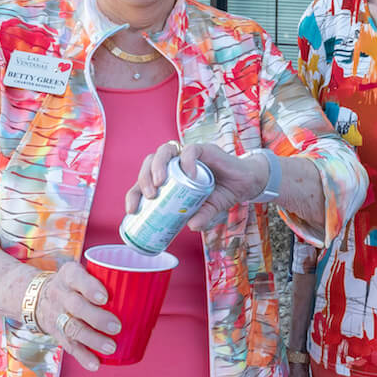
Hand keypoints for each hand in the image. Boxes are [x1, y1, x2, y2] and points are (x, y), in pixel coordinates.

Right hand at [34, 261, 119, 370]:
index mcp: (69, 276)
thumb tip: (150, 289)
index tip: (105, 298)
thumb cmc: (74, 285)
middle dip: (96, 318)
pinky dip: (83, 357)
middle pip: (76, 306)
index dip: (90, 288)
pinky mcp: (58, 334)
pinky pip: (69, 346)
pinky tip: (95, 364)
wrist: (38, 298)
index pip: (77, 278)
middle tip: (116, 326)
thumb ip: (108, 279)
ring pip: (73, 328)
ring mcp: (57, 315)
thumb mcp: (82, 273)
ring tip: (111, 347)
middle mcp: (61, 295)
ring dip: (92, 340)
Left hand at [125, 141, 273, 230]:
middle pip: (150, 162)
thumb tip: (191, 226)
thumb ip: (201, 216)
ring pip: (164, 151)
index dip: (134, 193)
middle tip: (150, 196)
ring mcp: (188, 154)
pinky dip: (187, 161)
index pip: (144, 181)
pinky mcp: (204, 150)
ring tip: (160, 183)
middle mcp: (175, 163)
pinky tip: (189, 174)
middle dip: (144, 178)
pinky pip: (191, 150)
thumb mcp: (209, 210)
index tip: (132, 210)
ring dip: (158, 166)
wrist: (245, 184)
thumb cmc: (222, 194)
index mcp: (169, 177)